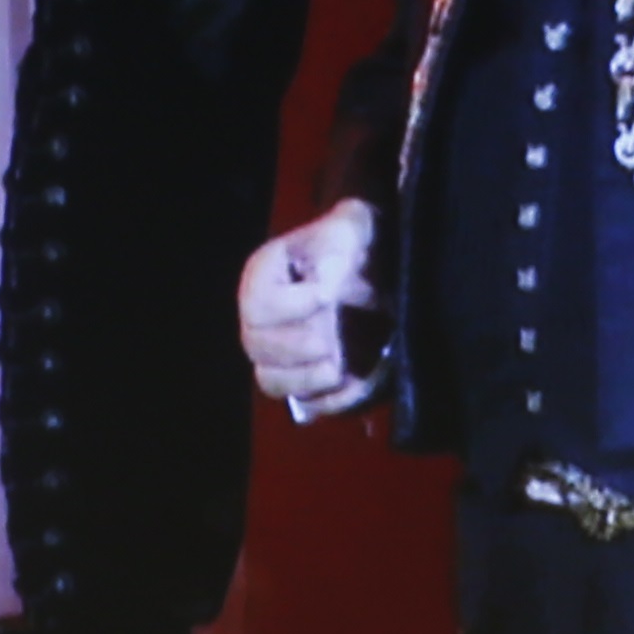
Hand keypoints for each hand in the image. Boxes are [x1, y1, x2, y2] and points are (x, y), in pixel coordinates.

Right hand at [239, 198, 382, 421]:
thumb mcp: (349, 228)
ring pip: (272, 382)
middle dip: (300, 347)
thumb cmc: (355, 244)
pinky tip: (355, 381)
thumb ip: (337, 244)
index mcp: (262, 277)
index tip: (327, 295)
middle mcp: (260, 320)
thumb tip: (326, 287)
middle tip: (335, 340)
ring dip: (309, 379)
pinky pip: (307, 405)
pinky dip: (332, 400)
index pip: (257, 305)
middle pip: (257, 348)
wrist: (377, 264)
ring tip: (342, 364)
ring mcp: (279, 355)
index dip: (291, 306)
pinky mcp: (306, 382)